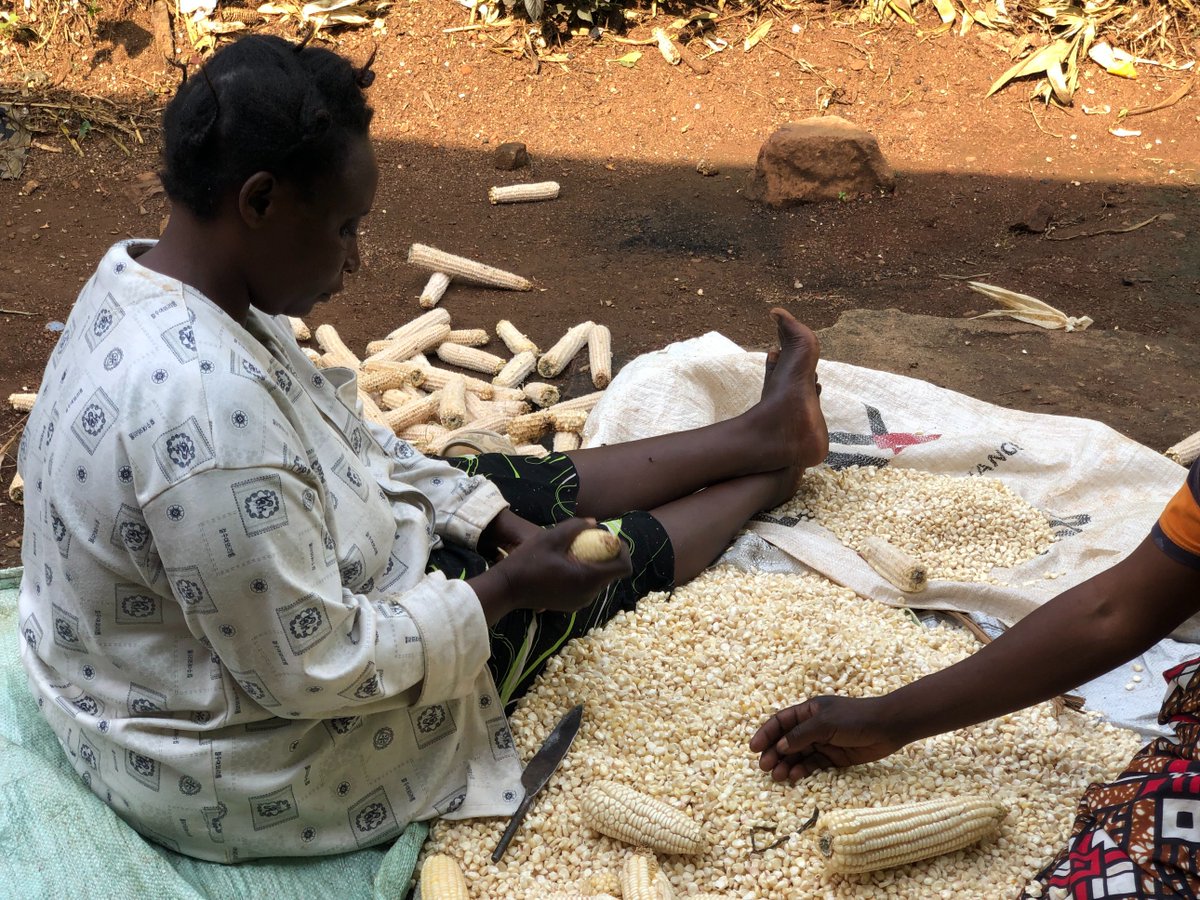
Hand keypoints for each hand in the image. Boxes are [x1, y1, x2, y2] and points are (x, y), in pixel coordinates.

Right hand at [471, 517, 631, 623]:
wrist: (507, 588)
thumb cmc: (527, 561)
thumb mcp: (551, 537)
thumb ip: (575, 527)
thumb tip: (594, 522)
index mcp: (588, 578)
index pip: (623, 568)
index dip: (622, 551)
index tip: (609, 539)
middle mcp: (588, 594)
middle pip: (612, 574)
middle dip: (609, 556)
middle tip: (593, 541)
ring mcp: (580, 603)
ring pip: (600, 582)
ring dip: (597, 566)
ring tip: (580, 551)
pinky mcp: (571, 606)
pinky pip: (588, 588)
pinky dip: (586, 575)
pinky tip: (570, 564)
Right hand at [750, 695, 908, 781]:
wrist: (888, 728)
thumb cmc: (856, 718)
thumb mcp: (825, 724)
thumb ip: (801, 736)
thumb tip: (779, 747)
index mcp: (809, 711)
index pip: (781, 722)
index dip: (766, 734)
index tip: (753, 748)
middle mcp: (813, 726)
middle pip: (787, 741)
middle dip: (774, 753)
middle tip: (764, 768)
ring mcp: (823, 742)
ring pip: (798, 755)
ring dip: (786, 765)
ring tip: (777, 776)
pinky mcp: (834, 757)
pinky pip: (813, 764)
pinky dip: (803, 771)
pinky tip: (795, 777)